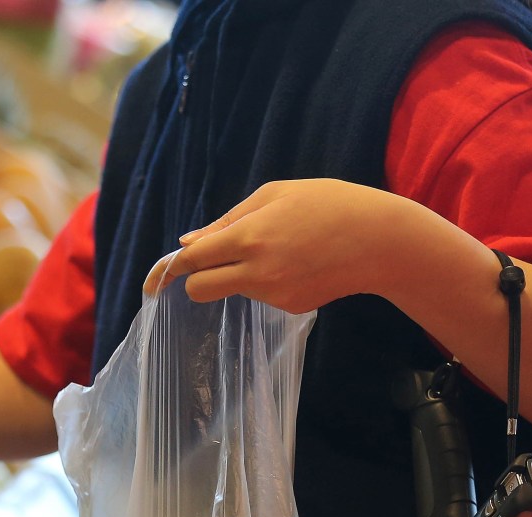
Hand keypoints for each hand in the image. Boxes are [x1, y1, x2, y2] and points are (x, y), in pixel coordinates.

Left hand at [143, 179, 415, 312]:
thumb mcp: (275, 195)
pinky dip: (268, 280)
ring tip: (280, 248)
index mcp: (249, 237)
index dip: (166, 271)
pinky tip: (298, 263)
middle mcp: (257, 270)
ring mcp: (274, 294)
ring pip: (233, 290)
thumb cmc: (328, 203)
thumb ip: (227, 221)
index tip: (151, 282)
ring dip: (239, 274)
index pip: (192, 261)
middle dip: (194, 282)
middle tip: (206, 267)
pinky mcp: (291, 307)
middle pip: (199, 291)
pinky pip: (262, 294)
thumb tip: (188, 243)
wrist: (381, 240)